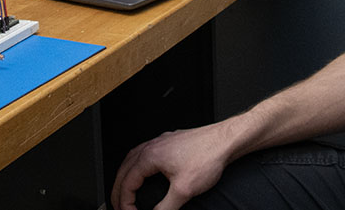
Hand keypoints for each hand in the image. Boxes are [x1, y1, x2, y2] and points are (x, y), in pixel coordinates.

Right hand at [110, 123, 234, 209]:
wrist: (226, 140)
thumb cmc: (208, 156)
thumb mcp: (184, 190)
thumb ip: (165, 208)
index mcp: (151, 155)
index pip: (126, 182)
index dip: (124, 203)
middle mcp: (154, 145)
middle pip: (124, 168)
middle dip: (118, 190)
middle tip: (118, 206)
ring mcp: (163, 141)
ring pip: (134, 158)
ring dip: (126, 176)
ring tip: (125, 191)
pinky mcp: (172, 141)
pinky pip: (146, 152)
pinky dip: (139, 166)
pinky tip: (146, 172)